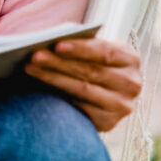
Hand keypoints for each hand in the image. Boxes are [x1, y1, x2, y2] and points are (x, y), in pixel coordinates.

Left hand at [23, 37, 141, 131]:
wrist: (103, 90)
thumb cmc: (91, 61)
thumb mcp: (92, 49)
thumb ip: (78, 43)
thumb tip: (48, 38)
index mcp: (130, 58)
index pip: (105, 51)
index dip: (80, 48)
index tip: (56, 45)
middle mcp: (132, 83)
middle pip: (90, 71)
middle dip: (59, 62)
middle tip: (33, 56)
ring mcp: (122, 105)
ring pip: (82, 89)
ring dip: (52, 78)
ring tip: (29, 68)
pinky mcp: (109, 122)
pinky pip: (80, 108)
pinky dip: (59, 96)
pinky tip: (40, 88)